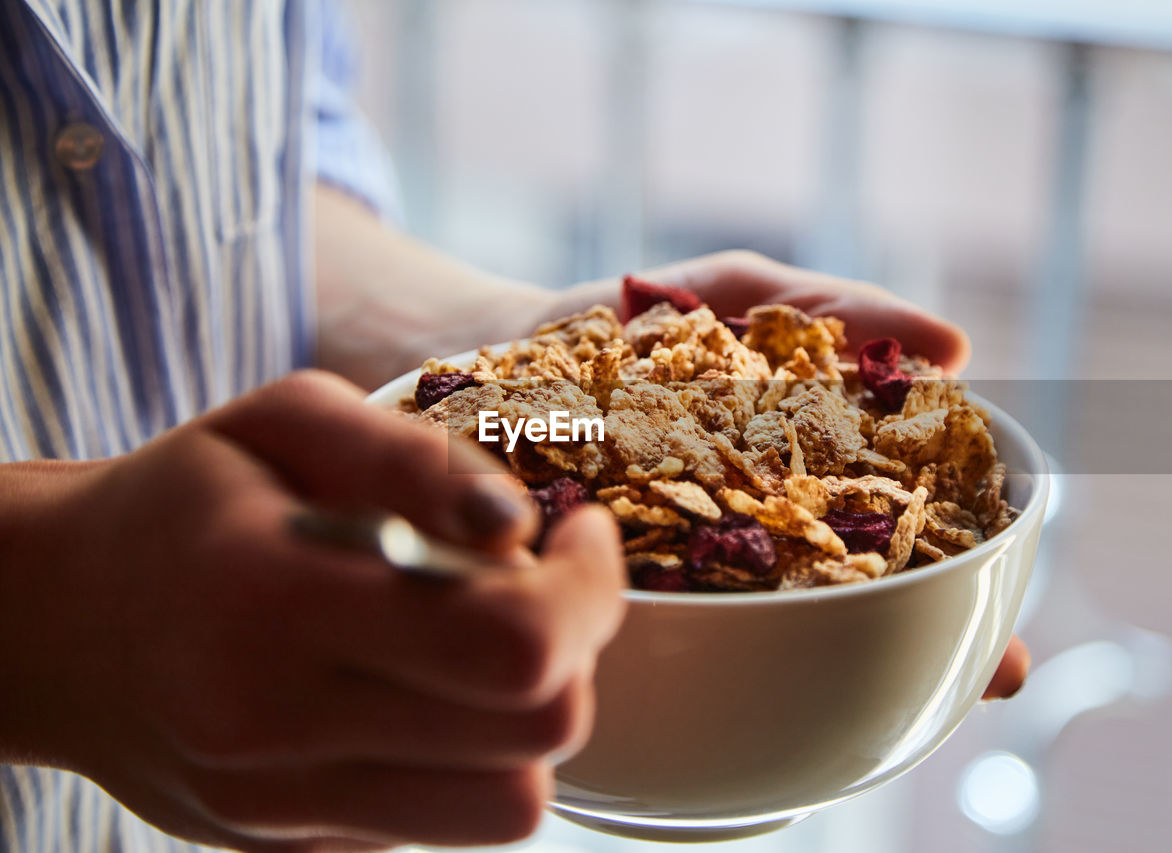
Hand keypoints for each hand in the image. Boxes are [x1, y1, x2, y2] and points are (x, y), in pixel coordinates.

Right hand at [0, 371, 625, 851]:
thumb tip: (520, 525)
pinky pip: (448, 823)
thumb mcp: (282, 422)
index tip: (578, 532)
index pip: (511, 640)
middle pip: (540, 731)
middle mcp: (279, 727)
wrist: (53, 625)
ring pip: (512, 801)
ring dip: (531, 713)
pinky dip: (470, 757)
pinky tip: (418, 690)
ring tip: (483, 642)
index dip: (589, 585)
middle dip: (577, 645)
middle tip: (537, 582)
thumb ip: (411, 458)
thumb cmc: (181, 504)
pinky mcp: (297, 848)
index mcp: (274, 600)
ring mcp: (288, 807)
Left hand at [550, 250, 1026, 697]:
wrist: (490, 348)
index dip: (968, 586)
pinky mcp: (612, 584)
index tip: (1008, 645)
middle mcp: (757, 537)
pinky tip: (737, 675)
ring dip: (837, 657)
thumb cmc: (630, 319)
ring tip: (892, 693)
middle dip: (926, 635)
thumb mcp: (735, 294)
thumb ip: (830, 309)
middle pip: (861, 597)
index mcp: (801, 473)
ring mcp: (687, 571)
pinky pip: (666, 623)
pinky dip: (705, 644)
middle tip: (989, 677)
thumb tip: (955, 346)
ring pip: (778, 628)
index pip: (907, 533)